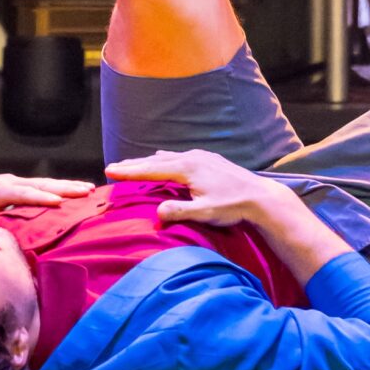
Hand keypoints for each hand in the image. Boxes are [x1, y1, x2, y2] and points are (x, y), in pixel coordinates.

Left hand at [0, 172, 95, 237]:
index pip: (21, 194)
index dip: (39, 197)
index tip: (59, 201)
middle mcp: (8, 183)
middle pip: (39, 184)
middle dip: (62, 187)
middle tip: (86, 190)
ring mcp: (13, 183)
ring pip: (44, 183)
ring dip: (66, 185)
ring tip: (88, 189)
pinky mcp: (16, 187)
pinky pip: (41, 186)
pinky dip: (59, 188)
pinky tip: (75, 191)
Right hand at [103, 148, 281, 229]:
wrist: (259, 196)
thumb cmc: (231, 206)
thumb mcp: (204, 213)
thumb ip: (180, 212)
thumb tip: (157, 212)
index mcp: (187, 168)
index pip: (152, 169)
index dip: (130, 171)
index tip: (110, 170)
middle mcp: (192, 157)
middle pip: (157, 160)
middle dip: (134, 164)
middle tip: (113, 166)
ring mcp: (201, 156)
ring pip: (168, 157)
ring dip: (149, 162)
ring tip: (133, 165)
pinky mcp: (208, 160)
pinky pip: (179, 156)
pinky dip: (164, 160)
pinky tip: (164, 160)